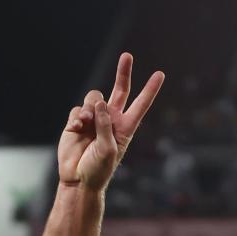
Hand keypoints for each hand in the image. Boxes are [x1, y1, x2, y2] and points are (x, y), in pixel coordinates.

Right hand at [58, 52, 163, 191]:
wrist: (78, 179)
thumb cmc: (98, 170)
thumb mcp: (108, 150)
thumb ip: (105, 125)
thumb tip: (100, 102)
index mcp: (126, 127)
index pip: (141, 104)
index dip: (150, 89)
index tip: (160, 74)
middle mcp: (111, 119)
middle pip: (120, 90)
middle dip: (123, 73)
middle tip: (127, 56)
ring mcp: (94, 119)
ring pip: (94, 98)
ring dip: (90, 108)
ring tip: (85, 124)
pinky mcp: (77, 121)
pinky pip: (78, 109)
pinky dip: (77, 117)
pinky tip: (76, 129)